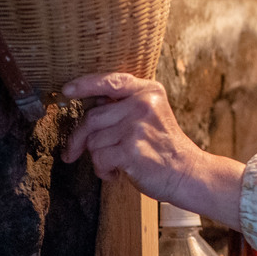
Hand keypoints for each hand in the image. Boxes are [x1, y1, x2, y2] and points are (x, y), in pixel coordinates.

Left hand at [61, 73, 245, 226]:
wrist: (188, 173)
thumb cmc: (165, 148)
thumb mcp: (151, 115)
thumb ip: (125, 105)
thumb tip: (89, 101)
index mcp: (149, 92)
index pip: (111, 82)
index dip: (85, 85)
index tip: (67, 91)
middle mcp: (143, 105)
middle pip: (92, 118)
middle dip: (78, 139)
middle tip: (72, 152)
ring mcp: (137, 127)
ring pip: (93, 141)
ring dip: (98, 158)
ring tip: (116, 163)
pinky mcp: (131, 149)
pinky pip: (99, 158)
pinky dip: (103, 170)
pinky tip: (117, 173)